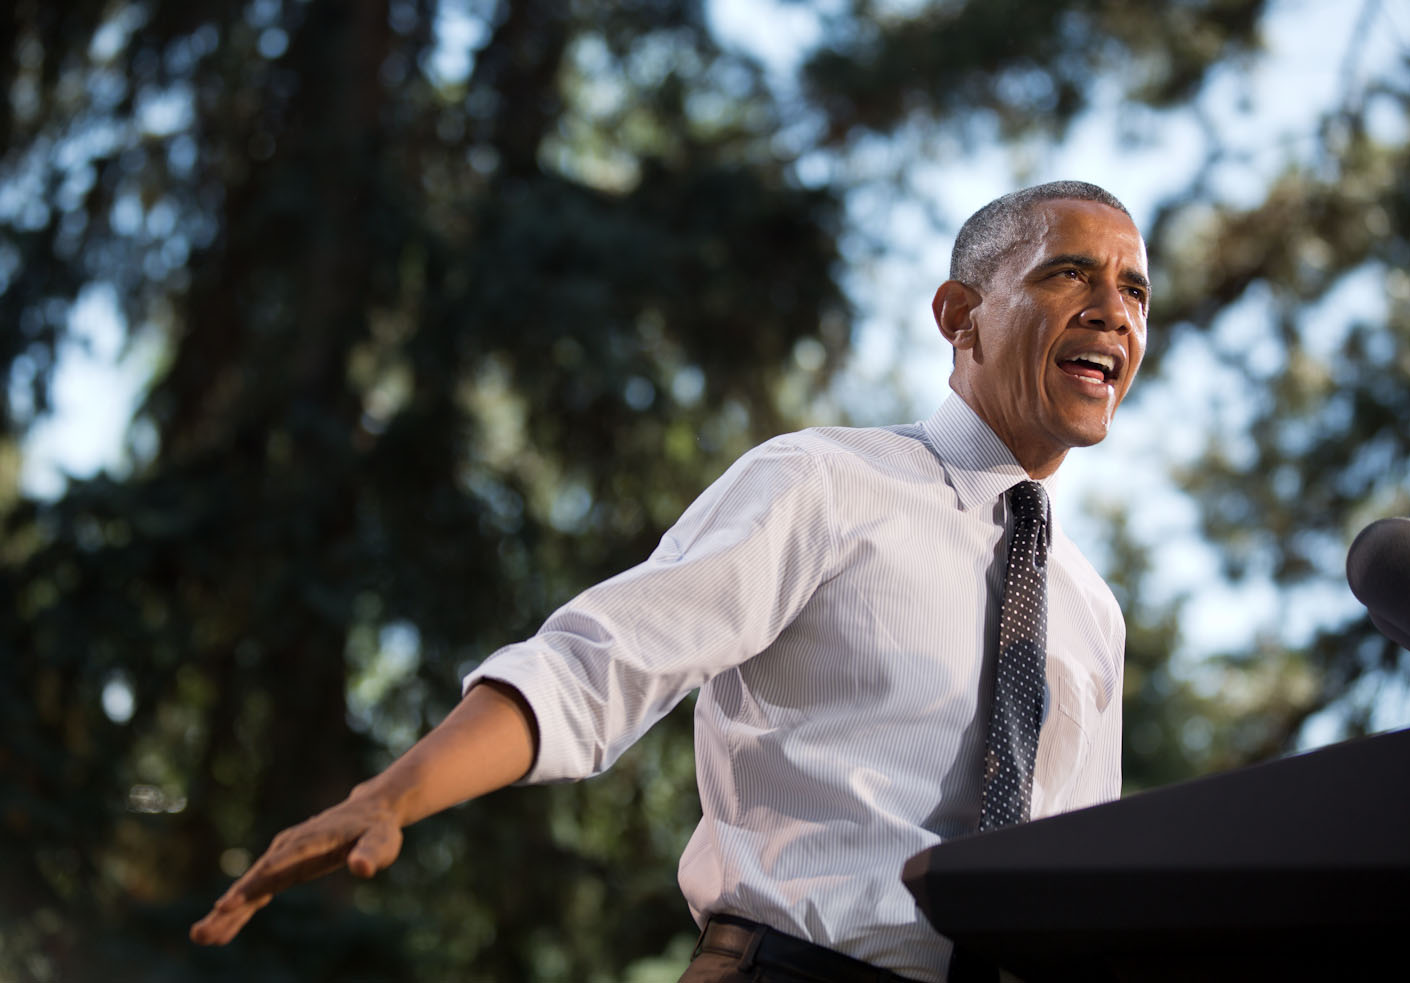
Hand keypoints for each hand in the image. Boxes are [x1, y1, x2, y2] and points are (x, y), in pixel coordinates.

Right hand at [189, 789, 403, 945]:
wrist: (369, 811)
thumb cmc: (378, 828)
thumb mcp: (383, 840)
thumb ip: (372, 853)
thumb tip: (362, 868)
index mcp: (312, 839)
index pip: (280, 863)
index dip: (255, 883)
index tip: (228, 904)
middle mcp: (291, 847)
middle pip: (256, 878)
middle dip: (230, 905)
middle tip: (202, 933)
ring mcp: (284, 857)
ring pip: (251, 886)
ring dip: (227, 912)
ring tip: (201, 937)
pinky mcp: (284, 867)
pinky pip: (258, 891)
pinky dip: (240, 909)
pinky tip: (222, 931)